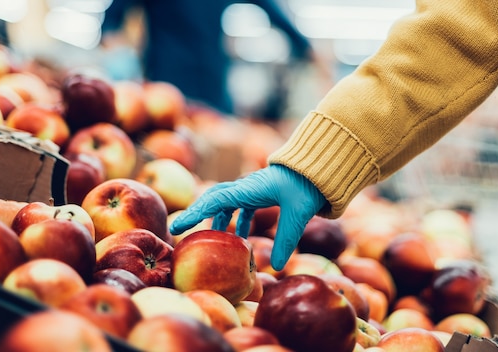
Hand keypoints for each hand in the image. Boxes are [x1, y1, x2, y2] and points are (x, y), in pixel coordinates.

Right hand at [170, 164, 326, 269]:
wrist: (320, 167)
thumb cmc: (307, 185)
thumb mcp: (298, 214)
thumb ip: (287, 240)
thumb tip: (276, 266)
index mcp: (249, 188)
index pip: (215, 200)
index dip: (195, 213)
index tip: (177, 226)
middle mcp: (247, 187)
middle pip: (215, 198)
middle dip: (198, 214)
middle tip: (182, 230)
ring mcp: (253, 188)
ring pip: (227, 202)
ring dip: (218, 219)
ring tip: (212, 241)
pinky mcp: (262, 192)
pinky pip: (241, 205)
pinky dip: (236, 220)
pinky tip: (242, 238)